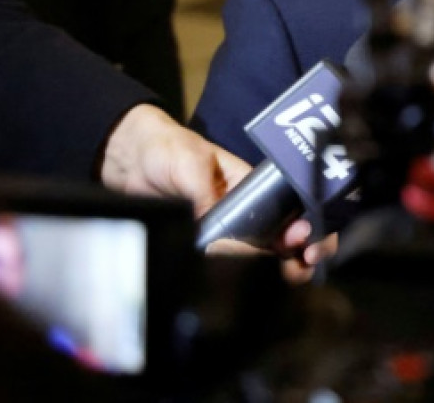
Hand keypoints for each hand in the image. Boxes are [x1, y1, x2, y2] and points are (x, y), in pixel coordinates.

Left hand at [99, 104, 337, 282]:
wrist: (127, 161)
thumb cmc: (166, 149)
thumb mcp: (191, 164)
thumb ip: (205, 194)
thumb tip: (215, 230)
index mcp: (253, 188)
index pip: (291, 207)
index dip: (306, 224)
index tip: (304, 239)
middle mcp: (246, 213)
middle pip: (285, 236)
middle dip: (304, 250)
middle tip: (304, 261)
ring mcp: (228, 233)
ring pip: (265, 256)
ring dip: (284, 267)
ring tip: (291, 275)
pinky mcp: (206, 249)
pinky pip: (230, 266)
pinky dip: (247, 275)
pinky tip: (256, 283)